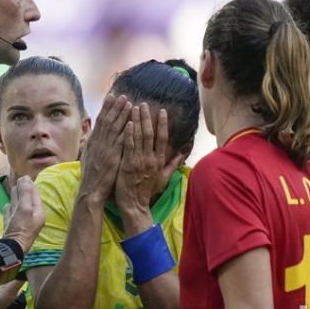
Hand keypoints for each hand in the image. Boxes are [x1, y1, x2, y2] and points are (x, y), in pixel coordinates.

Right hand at [2, 176, 44, 252]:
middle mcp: (31, 219)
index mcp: (38, 214)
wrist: (9, 249)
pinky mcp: (11, 229)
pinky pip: (11, 216)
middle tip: (21, 180)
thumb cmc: (20, 228)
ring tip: (14, 189)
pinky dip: (10, 210)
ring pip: (19, 208)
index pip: (35, 196)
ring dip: (17, 198)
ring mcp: (20, 224)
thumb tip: (26, 179)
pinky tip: (8, 206)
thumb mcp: (25, 208)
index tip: (25, 177)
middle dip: (24, 190)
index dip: (30, 186)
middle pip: (27, 201)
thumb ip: (26, 193)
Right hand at [78, 93, 132, 201]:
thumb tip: (92, 135)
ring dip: (122, 114)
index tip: (112, 97)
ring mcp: (105, 149)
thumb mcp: (87, 158)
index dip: (106, 108)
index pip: (100, 121)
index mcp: (92, 142)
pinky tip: (132, 122)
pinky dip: (126, 130)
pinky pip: (121, 141)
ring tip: (129, 103)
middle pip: (107, 120)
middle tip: (122, 95)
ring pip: (115, 128)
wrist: (90, 191)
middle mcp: (98, 143)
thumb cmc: (91, 177)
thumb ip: (91, 145)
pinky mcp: (113, 157)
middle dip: (115, 107)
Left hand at [115, 104, 184, 235]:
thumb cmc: (147, 191)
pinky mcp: (127, 165)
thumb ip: (172, 164)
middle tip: (144, 103)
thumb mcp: (163, 178)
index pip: (162, 138)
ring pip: (139, 137)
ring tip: (134, 107)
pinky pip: (129, 146)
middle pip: (150, 134)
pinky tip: (128, 123)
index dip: (162, 124)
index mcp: (158, 161)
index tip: (162, 111)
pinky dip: (129, 134)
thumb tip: (182, 153)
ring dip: (137, 121)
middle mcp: (150, 159)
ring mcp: (139, 161)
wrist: (134, 204)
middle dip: (147, 117)